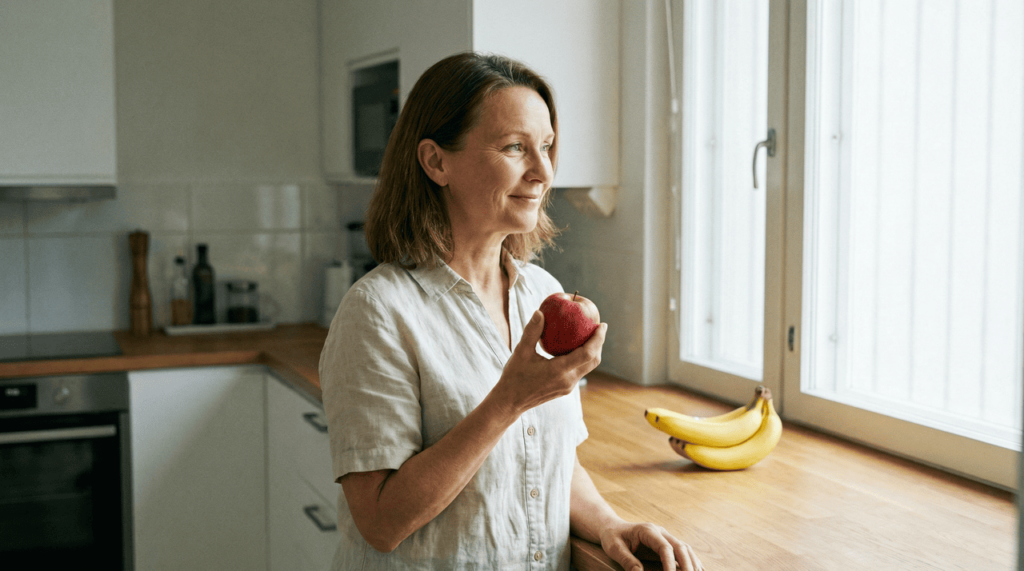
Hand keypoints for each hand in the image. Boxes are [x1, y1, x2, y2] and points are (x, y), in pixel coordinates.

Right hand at [491, 310, 605, 416]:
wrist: (511, 402)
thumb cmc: (514, 376)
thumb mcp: (521, 352)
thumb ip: (532, 332)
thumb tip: (539, 312)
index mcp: (558, 370)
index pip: (587, 353)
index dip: (598, 339)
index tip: (602, 324)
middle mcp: (567, 380)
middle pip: (593, 361)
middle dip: (599, 344)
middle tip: (599, 327)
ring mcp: (568, 387)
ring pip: (588, 367)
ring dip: (593, 352)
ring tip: (591, 336)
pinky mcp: (565, 389)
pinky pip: (580, 371)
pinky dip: (583, 359)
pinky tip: (576, 348)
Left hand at [599, 521, 702, 570]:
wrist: (613, 528)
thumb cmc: (612, 537)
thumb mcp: (614, 548)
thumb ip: (626, 560)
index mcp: (648, 531)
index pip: (665, 547)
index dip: (670, 563)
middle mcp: (660, 532)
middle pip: (680, 546)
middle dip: (687, 564)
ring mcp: (665, 537)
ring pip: (685, 549)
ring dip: (692, 563)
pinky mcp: (667, 544)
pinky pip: (684, 552)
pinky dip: (692, 561)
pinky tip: (699, 570)